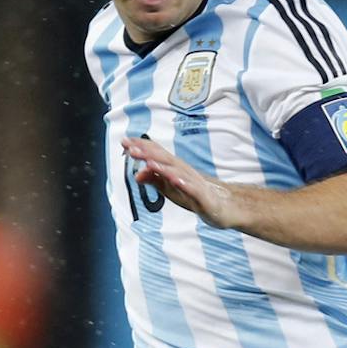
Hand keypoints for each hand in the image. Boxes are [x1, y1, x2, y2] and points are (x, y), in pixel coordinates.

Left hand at [120, 136, 234, 227]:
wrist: (222, 206)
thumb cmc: (192, 194)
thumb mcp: (169, 188)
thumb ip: (153, 180)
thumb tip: (135, 174)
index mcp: (174, 168)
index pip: (156, 154)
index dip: (141, 147)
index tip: (123, 142)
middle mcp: (183, 171)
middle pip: (164, 160)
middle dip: (147, 154)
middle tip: (130, 148)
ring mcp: (193, 182)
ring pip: (177, 172)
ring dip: (162, 167)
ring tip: (148, 163)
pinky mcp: (202, 196)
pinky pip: (192, 189)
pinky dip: (183, 183)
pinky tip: (174, 180)